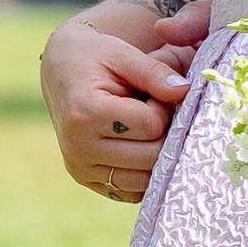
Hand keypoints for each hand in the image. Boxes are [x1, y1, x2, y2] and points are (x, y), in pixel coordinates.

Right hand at [40, 11, 194, 205]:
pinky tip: (142, 146)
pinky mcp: (86, 180)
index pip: (151, 126)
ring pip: (145, 180)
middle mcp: (78, 147)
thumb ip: (155, 72)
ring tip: (147, 129)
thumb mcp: (123, 55)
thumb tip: (185, 90)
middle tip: (157, 112)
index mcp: (84, 113)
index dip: (163, 108)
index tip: (153, 94)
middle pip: (151, 157)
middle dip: (165, 134)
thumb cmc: (96, 58)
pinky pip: (133, 191)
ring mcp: (80, 168)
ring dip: (158, 156)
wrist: (62, 71)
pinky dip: (146, 173)